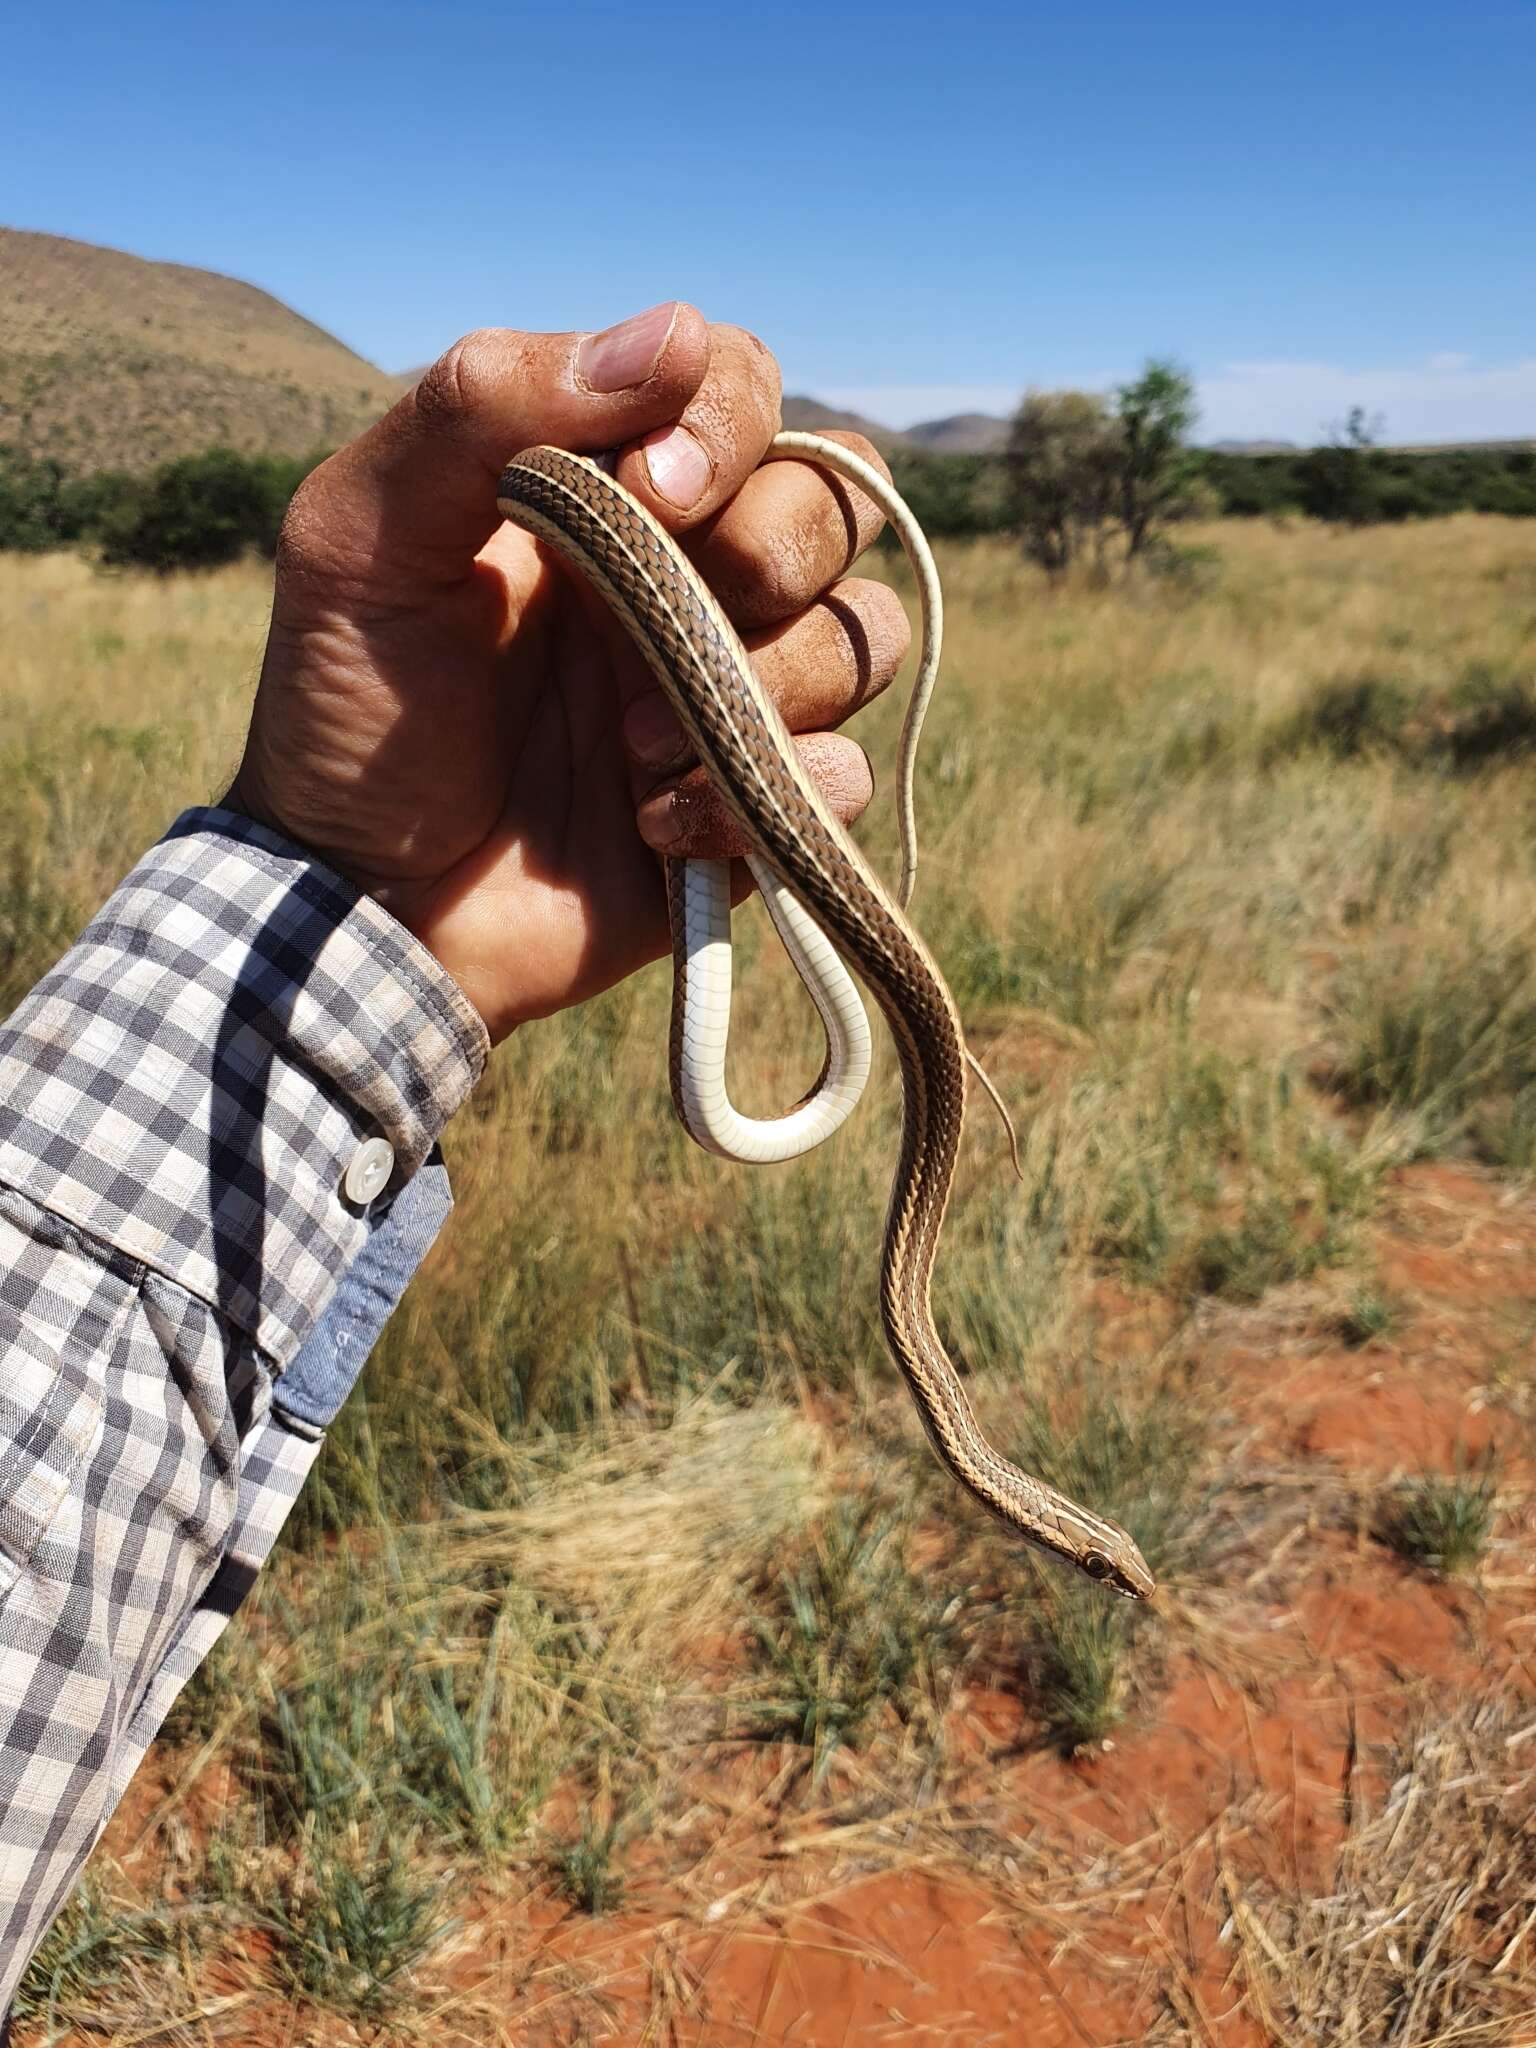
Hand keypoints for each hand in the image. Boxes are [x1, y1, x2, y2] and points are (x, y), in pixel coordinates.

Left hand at [228, 304, 908, 1042]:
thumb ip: (482, 409)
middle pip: (836, 502)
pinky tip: (651, 822)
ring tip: (629, 744)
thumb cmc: (348, 712)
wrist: (359, 907)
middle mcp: (692, 576)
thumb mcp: (362, 537)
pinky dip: (767, 798)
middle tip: (659, 622)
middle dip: (770, 551)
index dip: (731, 423)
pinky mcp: (755, 809)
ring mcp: (732, 693)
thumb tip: (668, 334)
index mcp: (609, 490)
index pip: (744, 388)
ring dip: (769, 684)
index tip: (653, 491)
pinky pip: (845, 779)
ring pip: (865, 635)